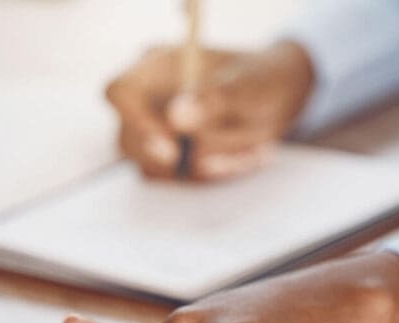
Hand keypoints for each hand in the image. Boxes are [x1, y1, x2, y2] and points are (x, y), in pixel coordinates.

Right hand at [105, 41, 314, 180]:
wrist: (278, 97)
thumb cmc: (261, 79)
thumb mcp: (249, 85)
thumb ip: (215, 98)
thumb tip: (176, 118)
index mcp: (156, 66)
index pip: (120, 93)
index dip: (137, 122)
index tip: (173, 146)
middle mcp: (147, 100)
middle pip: (129, 140)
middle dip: (172, 158)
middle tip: (213, 161)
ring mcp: (155, 133)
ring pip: (155, 168)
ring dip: (205, 168)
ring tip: (250, 147)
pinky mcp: (170, 160)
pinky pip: (180, 181)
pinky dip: (215, 175)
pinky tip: (245, 156)